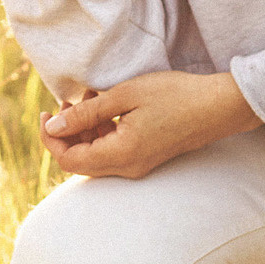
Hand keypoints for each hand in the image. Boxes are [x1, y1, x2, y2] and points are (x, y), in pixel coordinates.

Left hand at [39, 71, 258, 178]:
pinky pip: (111, 151)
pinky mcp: (145, 157)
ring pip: (94, 156)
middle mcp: (127, 168)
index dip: (50, 138)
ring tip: (91, 97)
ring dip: (84, 129)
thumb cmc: (174, 95)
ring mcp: (138, 165)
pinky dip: (101, 131)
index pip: (68, 159)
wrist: (218, 106)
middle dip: (67, 132)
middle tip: (70, 100)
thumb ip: (86, 113)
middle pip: (78, 161)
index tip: (46, 112)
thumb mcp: (125, 95)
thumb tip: (54, 126)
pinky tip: (107, 106)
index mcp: (121, 154)